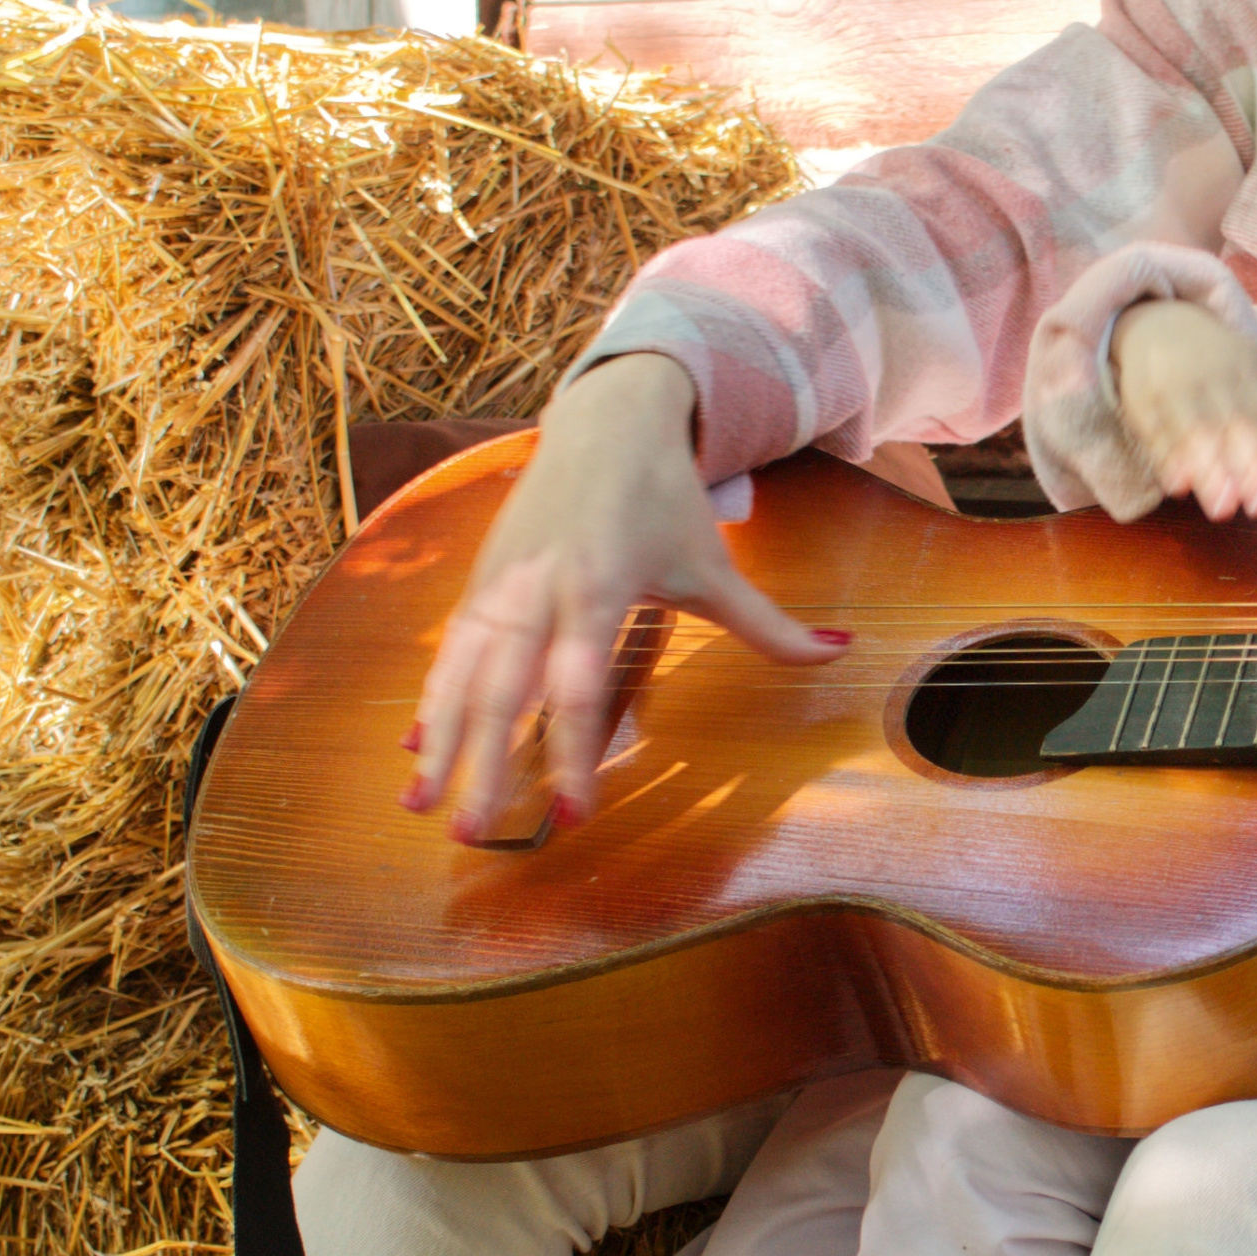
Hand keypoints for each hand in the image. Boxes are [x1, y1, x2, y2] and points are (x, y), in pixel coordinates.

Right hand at [406, 355, 838, 839]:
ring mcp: (498, 582)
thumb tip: (841, 653)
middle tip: (472, 834)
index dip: (570, 753)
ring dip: (438, 743)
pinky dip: (431, 699)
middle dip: (482, 766)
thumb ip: (770, 624)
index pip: (576, 686)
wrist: (604, 421)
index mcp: (596, 585)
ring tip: (418, 806)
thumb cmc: (663, 496)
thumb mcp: (715, 563)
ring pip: (459, 673)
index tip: (570, 814)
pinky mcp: (479, 580)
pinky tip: (415, 748)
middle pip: (501, 690)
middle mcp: (535, 586)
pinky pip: (448, 651)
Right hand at [1110, 298, 1256, 518]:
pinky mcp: (1143, 400)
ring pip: (1195, 433)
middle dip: (1247, 467)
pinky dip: (1166, 459)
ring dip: (1210, 472)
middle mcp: (1214, 378)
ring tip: (1222, 509)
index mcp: (1247, 369)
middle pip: (1233, 426)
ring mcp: (1176, 388)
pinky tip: (1178, 485)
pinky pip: (1155, 432)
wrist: (1156, 320)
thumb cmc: (1217, 353)